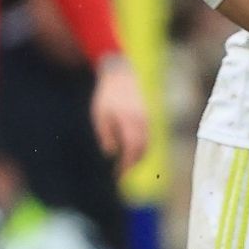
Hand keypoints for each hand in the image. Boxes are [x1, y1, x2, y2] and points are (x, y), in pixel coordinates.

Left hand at [90, 58, 149, 175]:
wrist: (122, 73)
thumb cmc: (107, 94)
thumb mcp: (100, 115)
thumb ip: (106, 134)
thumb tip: (111, 153)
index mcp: (130, 123)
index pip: (132, 151)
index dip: (127, 166)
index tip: (119, 176)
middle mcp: (143, 123)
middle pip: (143, 150)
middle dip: (134, 164)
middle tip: (123, 173)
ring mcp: (148, 119)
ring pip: (147, 144)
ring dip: (139, 156)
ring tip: (127, 163)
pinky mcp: (148, 116)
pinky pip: (148, 136)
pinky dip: (141, 146)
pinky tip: (131, 149)